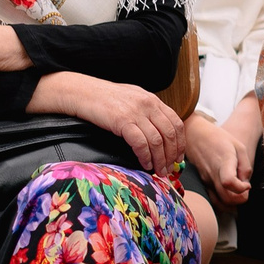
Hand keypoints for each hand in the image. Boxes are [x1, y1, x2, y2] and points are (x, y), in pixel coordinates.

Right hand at [45, 73, 188, 170]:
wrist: (82, 92)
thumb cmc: (105, 99)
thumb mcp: (132, 99)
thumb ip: (147, 112)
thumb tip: (159, 132)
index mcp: (153, 100)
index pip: (176, 122)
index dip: (180, 142)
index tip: (179, 156)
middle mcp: (148, 104)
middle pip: (170, 134)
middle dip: (172, 155)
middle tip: (169, 169)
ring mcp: (136, 112)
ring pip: (157, 141)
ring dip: (160, 160)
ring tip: (158, 171)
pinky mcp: (123, 121)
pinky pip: (141, 143)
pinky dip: (145, 157)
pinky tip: (144, 164)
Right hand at [183, 112, 252, 203]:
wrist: (194, 135)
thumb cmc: (218, 139)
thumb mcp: (239, 147)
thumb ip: (245, 166)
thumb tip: (245, 183)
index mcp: (224, 161)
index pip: (229, 182)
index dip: (241, 188)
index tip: (247, 184)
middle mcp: (213, 174)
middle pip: (226, 198)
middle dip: (240, 199)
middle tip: (245, 189)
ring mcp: (206, 180)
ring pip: (219, 202)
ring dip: (231, 202)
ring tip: (238, 192)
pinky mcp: (202, 183)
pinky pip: (213, 199)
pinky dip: (223, 201)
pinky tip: (229, 193)